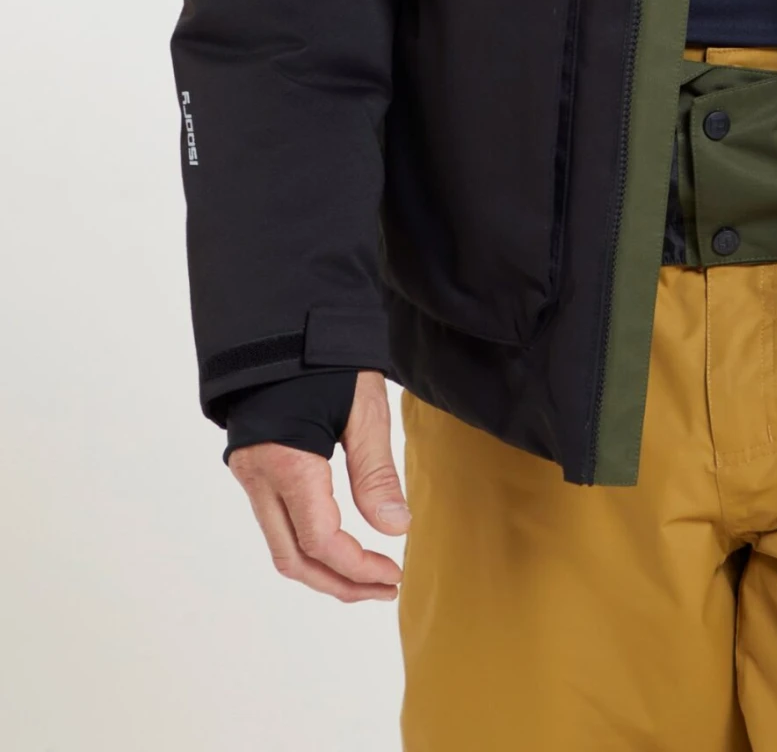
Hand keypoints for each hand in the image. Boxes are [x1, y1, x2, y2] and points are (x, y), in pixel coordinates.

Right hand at [229, 369, 409, 600]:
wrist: (278, 321)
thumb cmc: (324, 357)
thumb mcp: (363, 408)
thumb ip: (375, 472)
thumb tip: (394, 529)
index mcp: (287, 464)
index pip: (321, 541)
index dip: (358, 567)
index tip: (394, 573)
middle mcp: (258, 478)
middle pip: (294, 559)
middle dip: (339, 582)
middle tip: (384, 587)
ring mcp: (249, 475)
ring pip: (281, 546)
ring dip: (323, 569)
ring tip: (367, 574)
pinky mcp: (252, 469)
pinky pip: (277, 524)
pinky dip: (308, 544)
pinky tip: (340, 542)